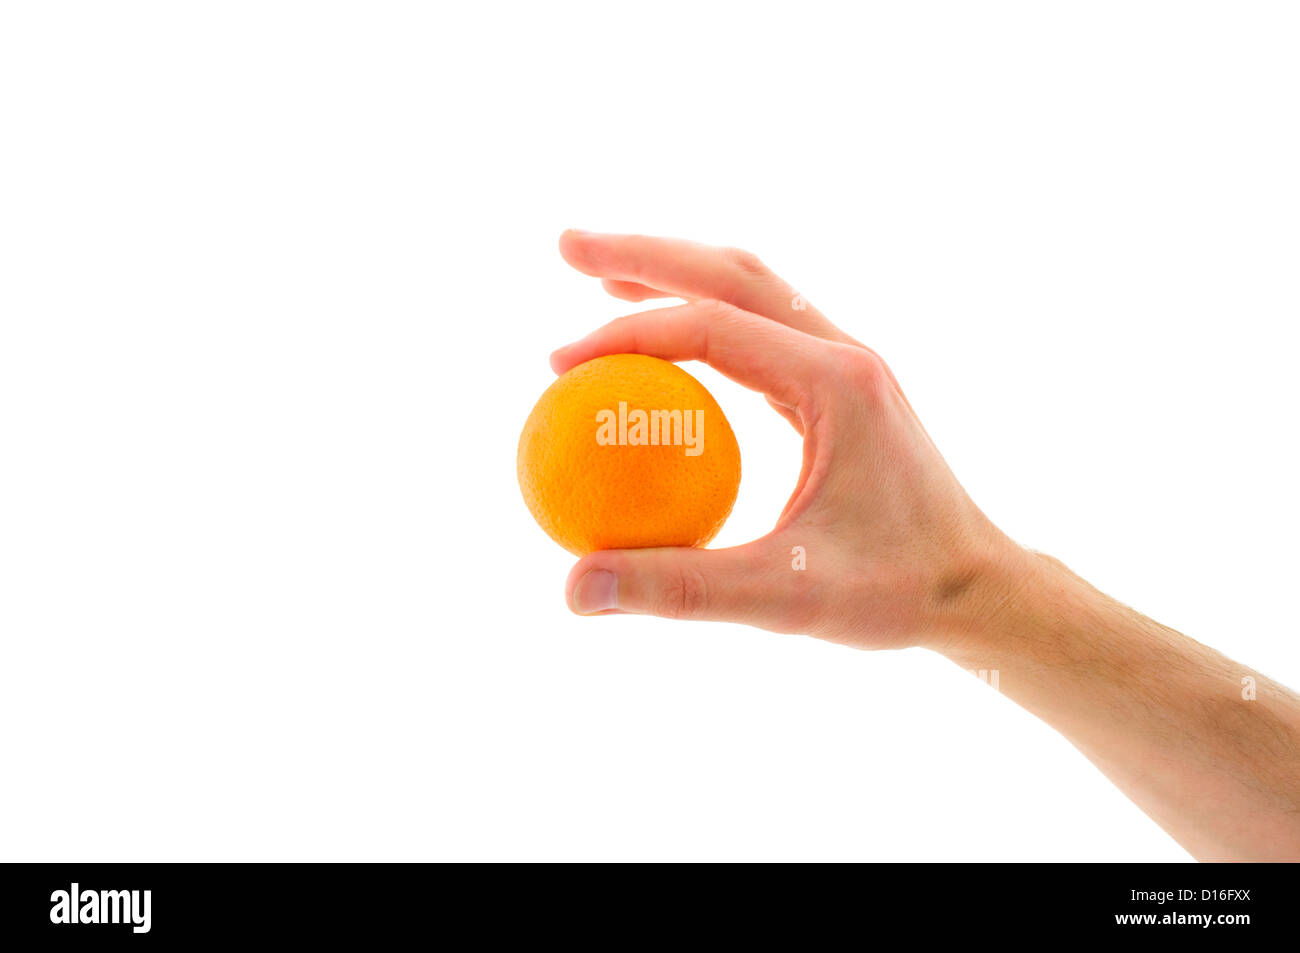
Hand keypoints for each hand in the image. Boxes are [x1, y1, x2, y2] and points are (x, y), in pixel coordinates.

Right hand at [551, 230, 1022, 650]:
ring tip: (603, 274)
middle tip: (565, 244)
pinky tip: (670, 343)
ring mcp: (847, 363)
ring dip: (677, 270)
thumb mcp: (786, 598)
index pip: (712, 327)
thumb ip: (680, 589)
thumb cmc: (898, 592)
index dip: (626, 337)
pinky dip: (706, 315)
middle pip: (731, 272)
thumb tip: (570, 590)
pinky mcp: (843, 386)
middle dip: (644, 253)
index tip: (558, 368)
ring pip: (752, 287)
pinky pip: (764, 328)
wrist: (980, 586)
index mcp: (835, 382)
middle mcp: (844, 354)